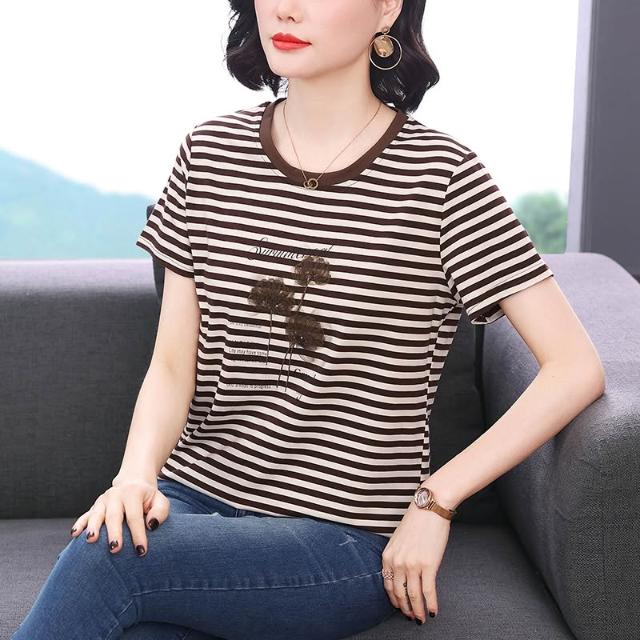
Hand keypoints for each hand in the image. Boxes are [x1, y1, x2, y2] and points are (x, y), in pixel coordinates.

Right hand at [69, 477, 169, 555]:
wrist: (133, 483)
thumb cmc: (148, 498)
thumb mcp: (160, 501)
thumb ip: (160, 511)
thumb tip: (151, 525)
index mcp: (133, 493)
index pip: (135, 517)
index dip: (138, 534)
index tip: (141, 551)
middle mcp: (115, 495)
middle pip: (114, 516)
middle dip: (114, 533)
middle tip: (115, 549)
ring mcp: (103, 500)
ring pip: (96, 514)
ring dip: (93, 527)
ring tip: (91, 540)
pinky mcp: (94, 506)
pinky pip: (85, 515)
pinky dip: (80, 524)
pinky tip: (75, 534)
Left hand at [381, 502, 451, 622]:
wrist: (430, 508)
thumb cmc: (416, 521)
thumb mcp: (398, 540)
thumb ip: (397, 557)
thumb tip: (402, 574)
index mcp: (388, 556)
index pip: (387, 585)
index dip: (394, 600)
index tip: (399, 607)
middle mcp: (397, 562)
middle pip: (400, 594)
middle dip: (406, 608)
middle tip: (411, 617)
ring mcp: (412, 565)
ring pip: (414, 596)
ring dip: (418, 611)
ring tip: (422, 618)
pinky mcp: (428, 565)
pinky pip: (428, 591)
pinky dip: (432, 604)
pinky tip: (434, 611)